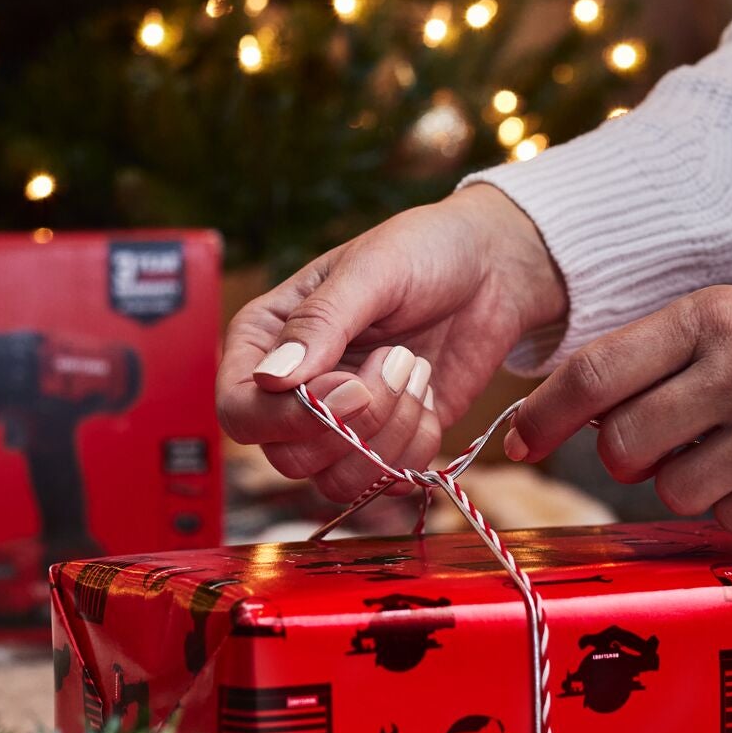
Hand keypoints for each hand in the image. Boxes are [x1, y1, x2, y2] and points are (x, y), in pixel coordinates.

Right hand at [218, 183, 567, 502]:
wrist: (491, 268)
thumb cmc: (422, 250)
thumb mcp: (370, 271)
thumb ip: (319, 323)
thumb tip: (271, 378)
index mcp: (267, 339)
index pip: (240, 411)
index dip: (287, 418)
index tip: (350, 386)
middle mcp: (293, 391)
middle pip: (288, 458)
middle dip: (355, 422)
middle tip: (400, 360)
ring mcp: (340, 423)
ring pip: (336, 481)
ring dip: (389, 435)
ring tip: (416, 371)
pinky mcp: (386, 442)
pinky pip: (387, 481)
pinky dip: (418, 445)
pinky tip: (429, 394)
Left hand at [505, 282, 731, 534]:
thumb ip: (660, 358)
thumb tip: (575, 414)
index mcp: (712, 315)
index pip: (597, 371)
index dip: (545, 415)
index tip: (518, 440)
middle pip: (625, 446)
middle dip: (628, 460)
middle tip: (663, 448)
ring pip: (677, 491)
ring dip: (691, 485)